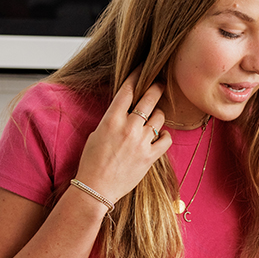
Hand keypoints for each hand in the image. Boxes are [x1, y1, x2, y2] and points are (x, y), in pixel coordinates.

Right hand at [74, 73, 172, 202]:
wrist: (95, 189)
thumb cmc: (91, 163)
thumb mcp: (96, 134)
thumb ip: (112, 120)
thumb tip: (125, 111)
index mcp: (111, 120)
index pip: (127, 89)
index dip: (136, 75)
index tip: (143, 68)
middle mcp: (128, 128)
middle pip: (149, 98)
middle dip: (156, 87)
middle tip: (159, 84)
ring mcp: (141, 142)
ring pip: (160, 118)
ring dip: (158, 116)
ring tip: (154, 119)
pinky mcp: (150, 157)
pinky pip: (166, 139)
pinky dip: (165, 136)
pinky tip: (160, 137)